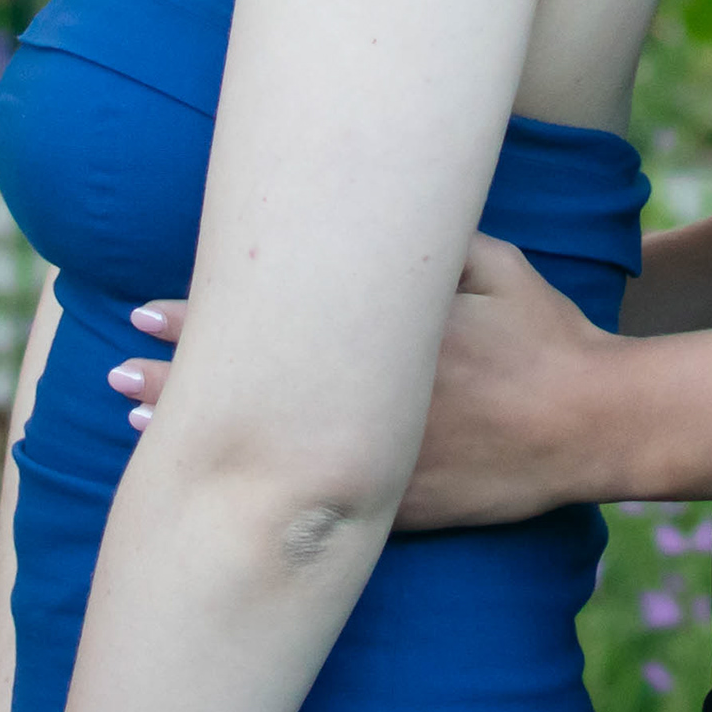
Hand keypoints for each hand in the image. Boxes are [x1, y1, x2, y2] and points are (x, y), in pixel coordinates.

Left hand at [106, 233, 621, 526]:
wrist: (591, 421)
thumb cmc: (544, 333)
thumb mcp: (492, 262)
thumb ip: (428, 242)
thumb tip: (377, 204)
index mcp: (382, 333)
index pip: (270, 322)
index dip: (203, 315)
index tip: (148, 307)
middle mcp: (371, 400)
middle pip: (255, 389)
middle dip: (181, 376)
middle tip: (120, 363)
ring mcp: (383, 459)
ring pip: (271, 451)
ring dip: (205, 433)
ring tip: (138, 416)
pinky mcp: (403, 507)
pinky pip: (316, 503)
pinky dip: (262, 492)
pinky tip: (221, 491)